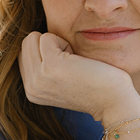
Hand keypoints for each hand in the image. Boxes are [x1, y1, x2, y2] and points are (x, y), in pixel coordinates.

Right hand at [18, 32, 139, 120]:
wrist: (114, 102)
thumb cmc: (95, 85)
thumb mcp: (60, 80)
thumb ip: (43, 66)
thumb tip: (35, 39)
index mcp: (31, 90)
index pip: (24, 53)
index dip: (47, 51)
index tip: (67, 67)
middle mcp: (30, 87)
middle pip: (26, 43)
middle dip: (50, 44)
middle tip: (71, 62)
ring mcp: (38, 78)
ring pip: (34, 38)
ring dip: (57, 43)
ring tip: (74, 62)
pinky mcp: (50, 66)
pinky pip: (47, 37)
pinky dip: (65, 42)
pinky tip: (79, 61)